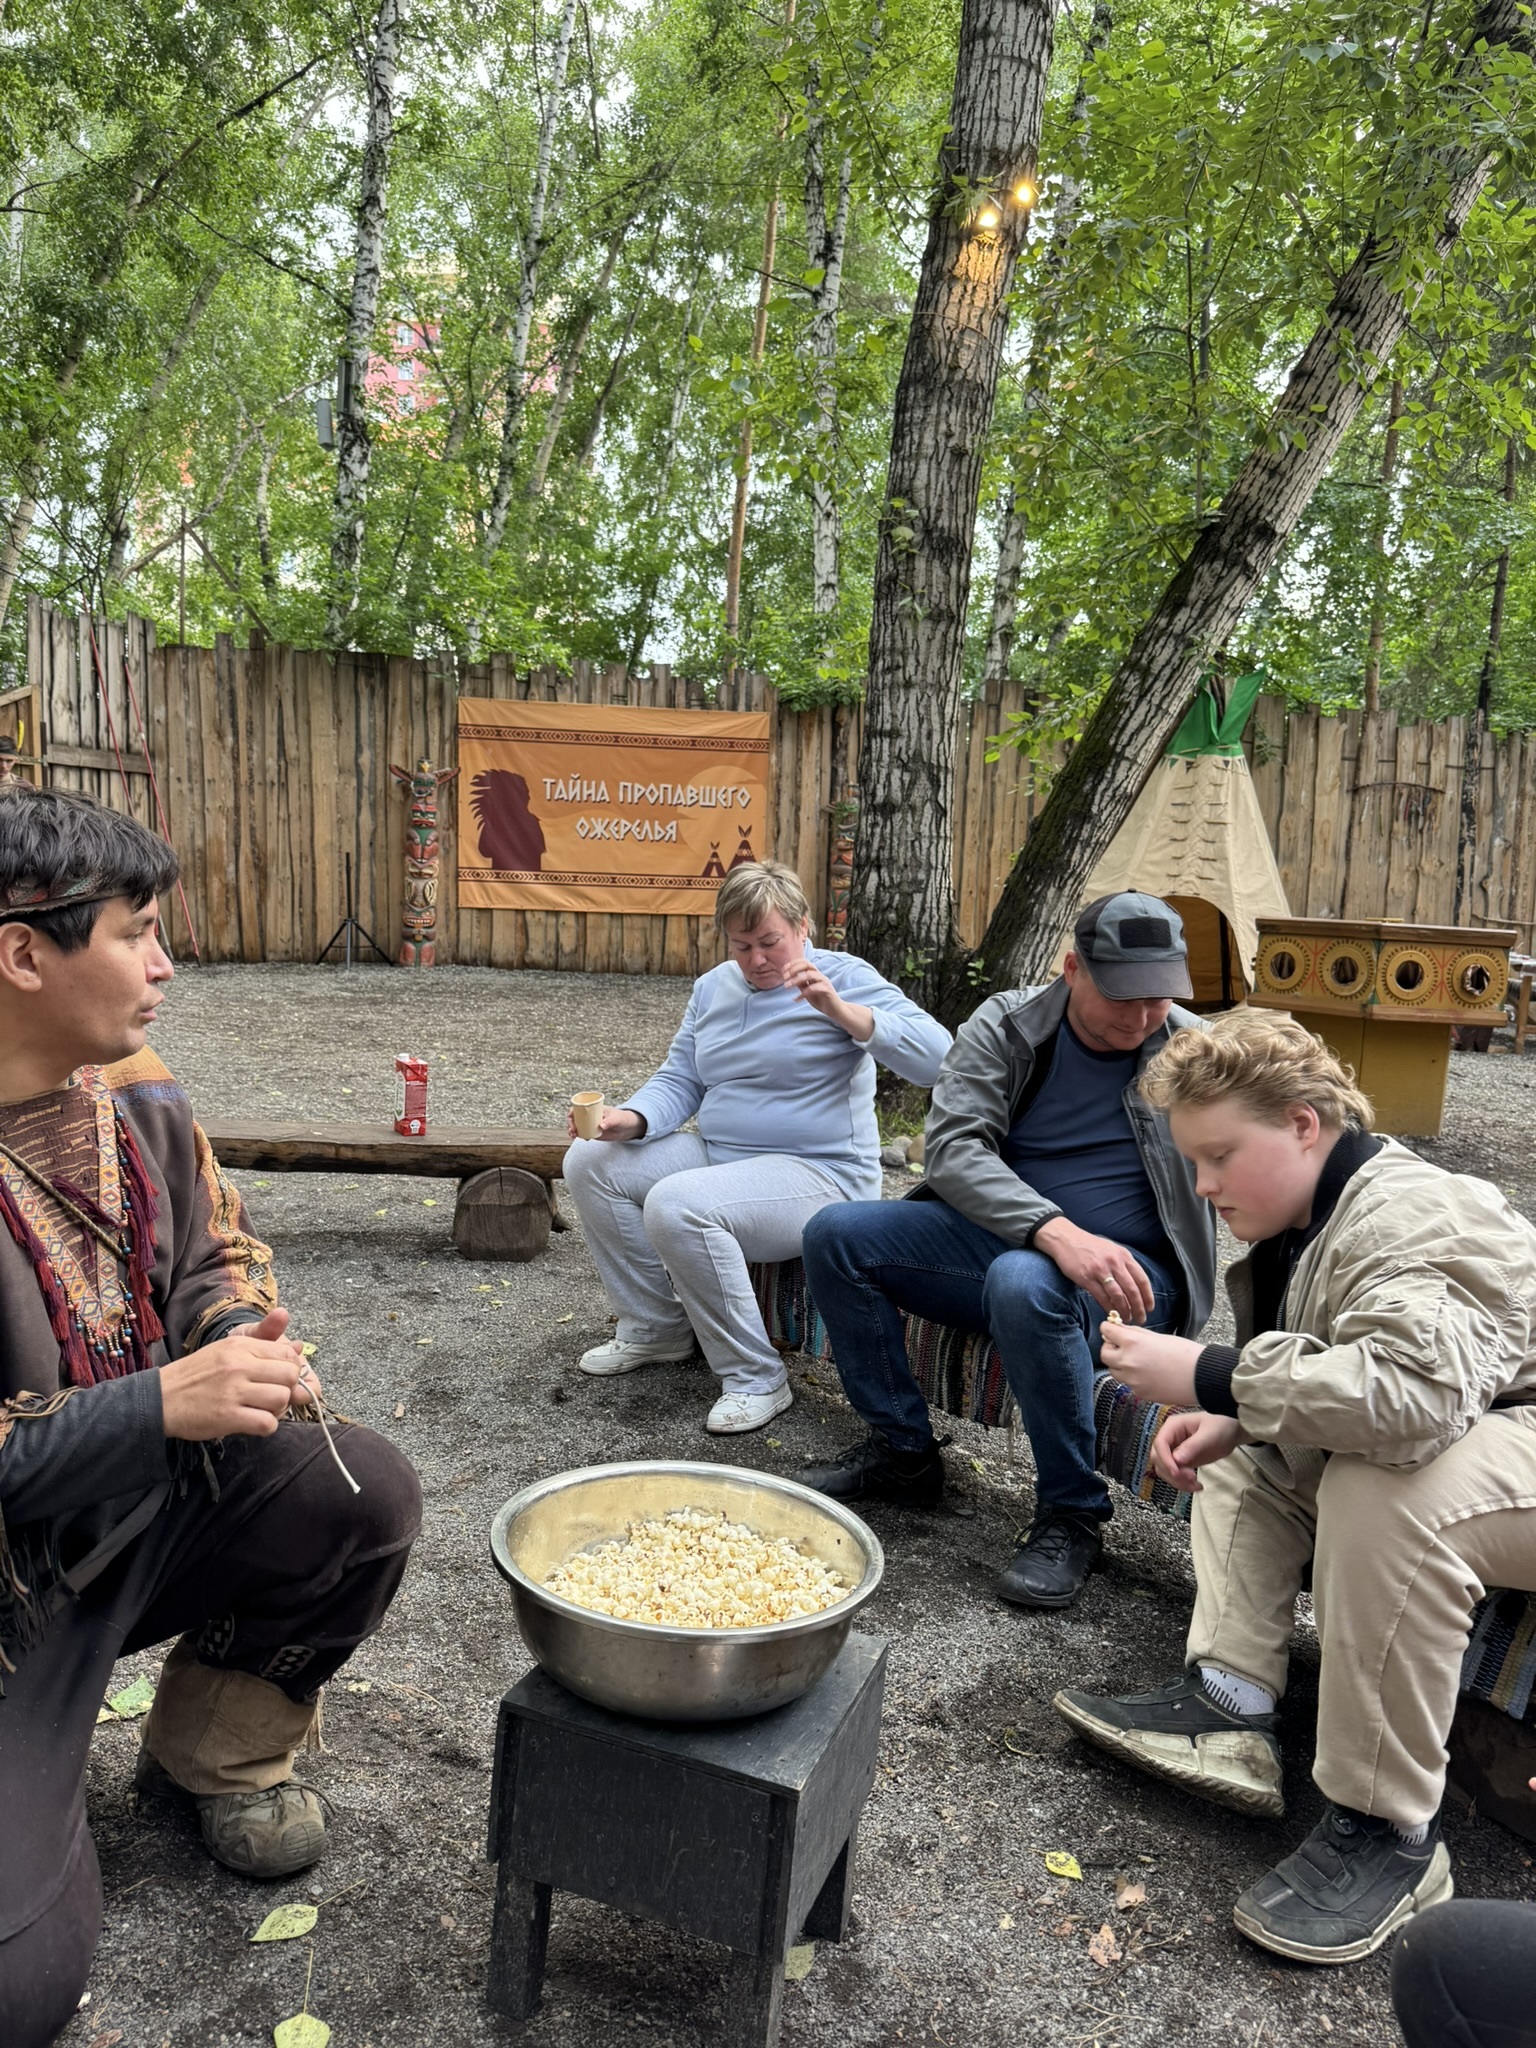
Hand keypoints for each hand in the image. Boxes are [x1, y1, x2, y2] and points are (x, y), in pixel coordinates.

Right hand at [160, 1306, 315, 1440]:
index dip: (290, 1369)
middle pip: (290, 1376)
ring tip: (262, 1409)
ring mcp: (233, 1391)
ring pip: (282, 1399)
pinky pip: (267, 1423)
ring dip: (278, 1409)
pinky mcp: (228, 1417)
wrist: (161, 1398)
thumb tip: (299, 1347)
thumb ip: (264, 1345)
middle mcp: (239, 1365)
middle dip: (288, 1389)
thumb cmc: (197, 1375)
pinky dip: (267, 1426)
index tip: (279, 1379)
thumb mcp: (227, 1349)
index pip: (287, 1354)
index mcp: (241, 1346)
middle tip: (272, 1396)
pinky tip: (253, 1422)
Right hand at [565, 1106, 645, 1141]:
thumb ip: (609, 1122)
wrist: (626, 1128)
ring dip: (572, 1130)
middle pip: (575, 1117)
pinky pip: (582, 1133)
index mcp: (594, 1108)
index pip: (580, 1108)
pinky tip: (578, 1137)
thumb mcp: (616, 1119)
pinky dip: (578, 1135)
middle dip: (571, 1123)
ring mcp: (590, 1124)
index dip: (572, 1111)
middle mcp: (590, 1116)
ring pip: (577, 1126)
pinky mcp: (592, 1132)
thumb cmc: (622, 1119)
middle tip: (573, 1129)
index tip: (571, 1117)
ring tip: (573, 1135)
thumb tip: (601, 1126)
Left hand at [781, 959, 873, 1041]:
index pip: (804, 962)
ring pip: (810, 974)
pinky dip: (803, 993)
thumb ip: (801, 984)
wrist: (835, 1010)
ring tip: (787, 987)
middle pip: (808, 964)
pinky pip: (814, 988)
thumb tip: (790, 978)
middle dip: (794, 969)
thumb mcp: (807, 991)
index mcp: (815, 974)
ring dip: (796, 979)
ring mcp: (824, 982)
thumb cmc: (821, 1000)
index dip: (793, 964)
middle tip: (784, 977)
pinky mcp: (827, 991)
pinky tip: (797, 999)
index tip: (782, 971)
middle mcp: (820, 976)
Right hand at [1033, 1217, 1153, 1320]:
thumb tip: (1135, 1285)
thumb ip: (1124, 1264)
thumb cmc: (1090, 1246)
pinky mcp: (1086, 1278)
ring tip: (1127, 1319)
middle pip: (1132, 1290)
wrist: (1066, 1239)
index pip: (1142, 1279)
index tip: (1150, 1308)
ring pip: (1118, 1296)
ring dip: (1124, 1310)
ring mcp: (1100, 1270)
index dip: (1148, 1296)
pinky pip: (1102, 1297)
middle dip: (1139, 1308)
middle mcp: (1114, 1262)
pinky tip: (1111, 1313)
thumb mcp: (1112, 1250)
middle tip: (1140, 1319)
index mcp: (1124, 1256)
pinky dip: (1108, 1307)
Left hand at [1099, 1321, 1202, 1404]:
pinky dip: (1133, 1377)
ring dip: (1120, 1364)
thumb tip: (1120, 1329)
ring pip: (1114, 1370)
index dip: (1109, 1328)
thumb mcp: (1158, 1336)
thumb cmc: (1185, 1353)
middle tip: (1122, 1345)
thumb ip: (1135, 1333)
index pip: (1106, 1331)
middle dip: (1111, 1348)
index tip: (1112, 1328)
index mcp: (1132, 1343)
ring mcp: (1132, 1380)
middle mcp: (1127, 1362)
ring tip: (1138, 1360)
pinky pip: (1128, 1383)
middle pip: (1105, 1354)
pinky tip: (1149, 1373)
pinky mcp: (1139, 1393)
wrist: (1202, 1377)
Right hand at [1151, 1410, 1244, 1492]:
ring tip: (1196, 1485)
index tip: (1177, 1473)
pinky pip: (1175, 1475)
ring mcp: (1174, 1451)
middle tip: (1192, 1478)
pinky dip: (1182, 1483)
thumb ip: (1193, 1446)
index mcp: (1173, 1426)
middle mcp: (1170, 1439)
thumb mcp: (1209, 1434)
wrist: (1232, 1431)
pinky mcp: (1181, 1462)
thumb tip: (1176, 1460)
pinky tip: (1197, 1486)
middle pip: (1158, 1459)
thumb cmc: (1220, 1426)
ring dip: (1177, 1481)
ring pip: (1164, 1470)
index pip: (1160, 1444)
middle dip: (1172, 1472)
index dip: (1165, 1460)